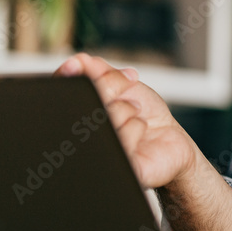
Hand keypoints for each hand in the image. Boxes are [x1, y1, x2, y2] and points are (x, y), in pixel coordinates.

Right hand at [55, 53, 198, 189]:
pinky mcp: (114, 168)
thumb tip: (80, 61)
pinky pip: (122, 139)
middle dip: (110, 86)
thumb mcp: (124, 86)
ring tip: (135, 115)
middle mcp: (77, 136)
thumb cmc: (144, 114)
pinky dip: (136, 127)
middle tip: (127, 89)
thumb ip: (101, 72)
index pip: (62, 90)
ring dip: (127, 109)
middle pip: (85, 100)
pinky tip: (140, 132)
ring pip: (105, 117)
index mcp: (76, 113)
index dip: (71, 74)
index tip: (79, 64)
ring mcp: (93, 154)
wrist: (169, 141)